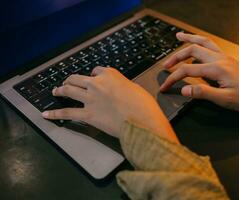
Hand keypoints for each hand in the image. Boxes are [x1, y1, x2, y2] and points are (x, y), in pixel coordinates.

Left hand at [42, 67, 177, 142]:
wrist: (141, 121)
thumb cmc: (144, 106)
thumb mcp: (136, 89)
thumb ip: (123, 86)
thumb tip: (121, 90)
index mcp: (110, 75)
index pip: (96, 70)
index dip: (93, 74)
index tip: (92, 77)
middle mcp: (97, 84)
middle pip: (77, 78)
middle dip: (71, 80)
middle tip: (67, 82)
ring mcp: (90, 99)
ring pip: (69, 90)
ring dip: (60, 90)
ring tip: (56, 91)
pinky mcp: (87, 115)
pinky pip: (67, 112)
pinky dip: (55, 113)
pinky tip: (47, 114)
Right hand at [160, 32, 238, 112]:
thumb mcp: (224, 99)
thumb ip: (203, 93)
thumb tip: (184, 90)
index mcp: (216, 69)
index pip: (187, 70)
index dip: (173, 78)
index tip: (165, 86)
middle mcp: (218, 59)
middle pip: (192, 51)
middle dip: (176, 57)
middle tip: (165, 65)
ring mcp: (223, 57)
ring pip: (203, 43)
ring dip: (189, 40)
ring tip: (179, 36)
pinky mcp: (226, 59)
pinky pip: (211, 45)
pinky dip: (200, 42)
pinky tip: (196, 45)